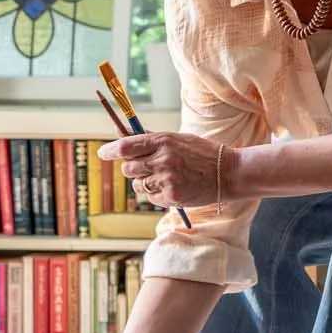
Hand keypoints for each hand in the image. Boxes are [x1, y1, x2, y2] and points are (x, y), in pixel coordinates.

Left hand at [98, 131, 227, 207]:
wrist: (229, 173)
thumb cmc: (202, 154)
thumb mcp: (178, 139)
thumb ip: (152, 139)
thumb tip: (122, 135)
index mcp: (163, 141)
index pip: (126, 146)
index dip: (111, 150)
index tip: (103, 153)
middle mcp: (163, 159)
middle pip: (128, 168)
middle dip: (131, 169)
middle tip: (143, 167)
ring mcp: (167, 179)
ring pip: (137, 185)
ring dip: (144, 183)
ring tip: (164, 178)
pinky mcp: (171, 197)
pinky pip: (151, 197)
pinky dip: (157, 194)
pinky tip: (174, 187)